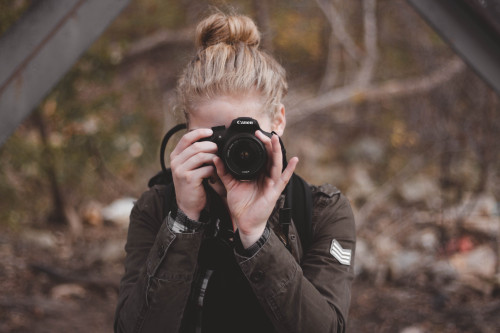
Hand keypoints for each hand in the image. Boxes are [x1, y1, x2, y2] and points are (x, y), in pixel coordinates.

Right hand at [170, 128, 217, 219]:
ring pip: (202, 156)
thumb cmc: (191, 184)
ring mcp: (181, 171)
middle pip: (196, 146)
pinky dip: (214, 171)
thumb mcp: (188, 167)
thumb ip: (194, 154)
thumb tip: (210, 140)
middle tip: (219, 150)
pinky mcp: (189, 179)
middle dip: (211, 146)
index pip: (186, 138)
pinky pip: (206, 169)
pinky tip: (215, 176)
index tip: (210, 131)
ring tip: (218, 163)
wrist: (187, 205)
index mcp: (175, 156)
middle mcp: (176, 162)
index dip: (199, 132)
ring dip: (213, 158)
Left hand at [213, 131, 298, 247]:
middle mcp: (266, 177)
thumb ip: (224, 172)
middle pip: (270, 156)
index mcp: (258, 173)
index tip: (255, 133)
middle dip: (267, 144)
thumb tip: (216, 158)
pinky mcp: (274, 192)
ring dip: (276, 151)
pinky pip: (283, 179)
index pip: (261, 155)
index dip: (260, 144)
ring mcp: (272, 184)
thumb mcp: (230, 185)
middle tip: (262, 133)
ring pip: (276, 164)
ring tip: (275, 139)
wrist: (244, 222)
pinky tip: (294, 160)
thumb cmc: (241, 205)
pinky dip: (290, 169)